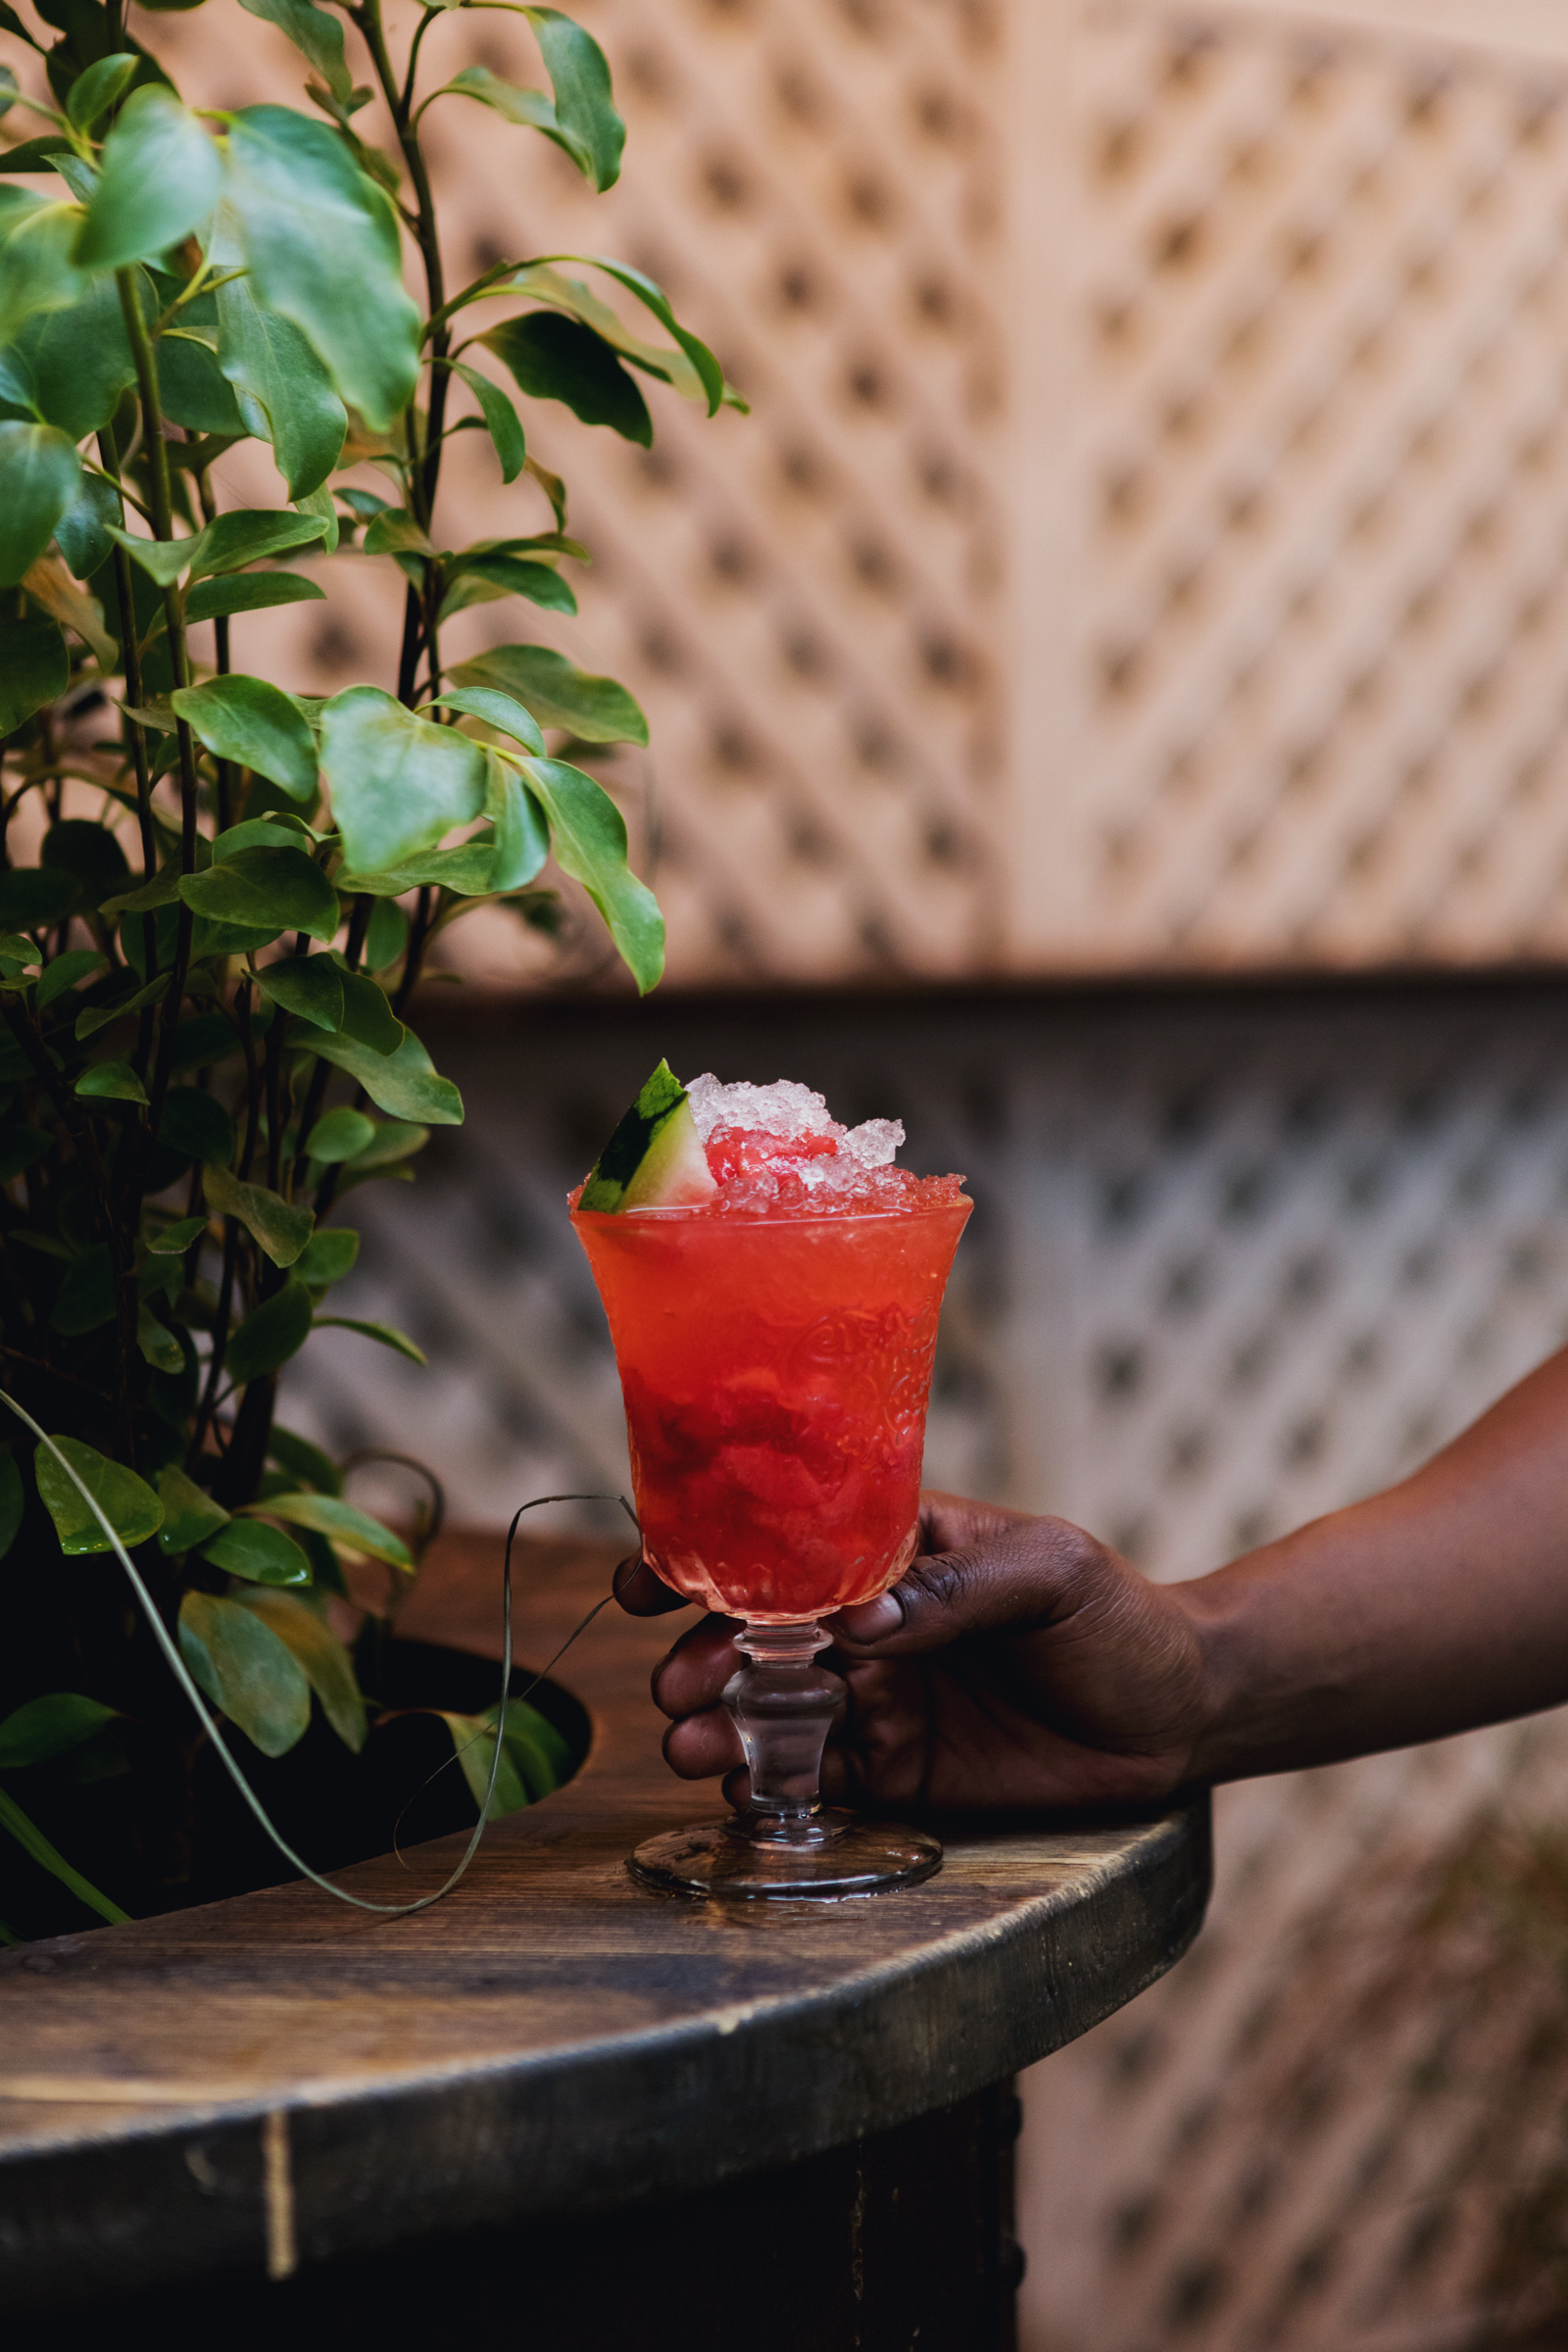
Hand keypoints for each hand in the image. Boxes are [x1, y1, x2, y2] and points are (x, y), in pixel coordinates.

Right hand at [613, 1492, 1211, 1813]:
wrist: (1180, 1713)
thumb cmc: (1118, 1617)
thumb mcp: (1050, 1573)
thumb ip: (955, 1589)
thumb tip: (859, 1621)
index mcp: (893, 1550)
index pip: (786, 1542)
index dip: (709, 1554)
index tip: (648, 1577)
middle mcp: (869, 1623)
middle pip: (759, 1633)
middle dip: (703, 1654)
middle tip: (680, 1685)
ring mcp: (878, 1698)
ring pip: (772, 1709)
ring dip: (721, 1725)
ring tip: (691, 1747)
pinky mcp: (897, 1772)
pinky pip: (816, 1779)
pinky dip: (770, 1786)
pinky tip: (742, 1792)